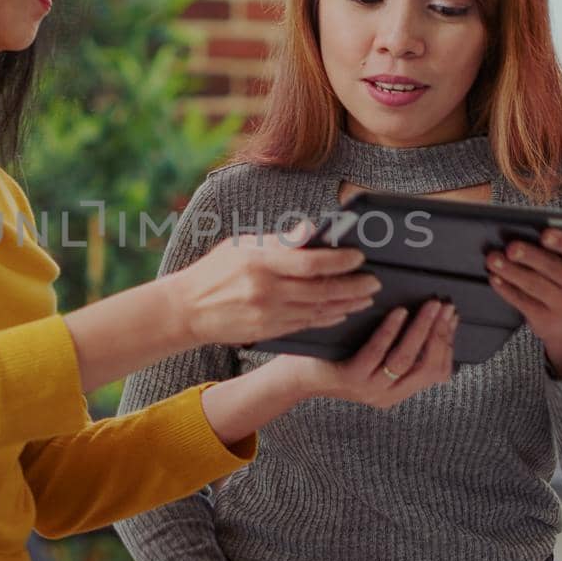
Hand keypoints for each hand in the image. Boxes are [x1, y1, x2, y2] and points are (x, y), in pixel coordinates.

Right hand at [169, 221, 380, 347]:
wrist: (187, 309)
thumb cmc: (216, 269)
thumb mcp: (242, 245)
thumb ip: (280, 241)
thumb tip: (312, 230)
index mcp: (260, 262)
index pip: (309, 263)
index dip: (338, 261)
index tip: (358, 256)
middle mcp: (266, 290)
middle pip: (320, 290)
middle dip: (352, 286)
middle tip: (374, 281)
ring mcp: (268, 314)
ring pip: (317, 310)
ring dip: (346, 304)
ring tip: (367, 297)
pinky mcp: (268, 331)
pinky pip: (306, 324)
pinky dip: (328, 318)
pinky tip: (342, 312)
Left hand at [293, 300, 458, 406]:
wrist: (296, 377)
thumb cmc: (336, 359)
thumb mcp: (373, 360)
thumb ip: (398, 348)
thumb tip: (429, 319)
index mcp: (399, 390)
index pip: (437, 371)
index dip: (449, 343)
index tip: (452, 316)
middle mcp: (388, 394)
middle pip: (428, 366)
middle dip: (441, 333)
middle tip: (445, 306)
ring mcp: (370, 388)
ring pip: (406, 359)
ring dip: (422, 329)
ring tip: (430, 306)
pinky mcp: (351, 378)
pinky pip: (377, 353)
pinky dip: (391, 331)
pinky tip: (399, 312)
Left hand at [486, 191, 561, 376]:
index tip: (545, 234)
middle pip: (553, 269)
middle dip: (530, 257)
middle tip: (510, 247)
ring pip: (534, 286)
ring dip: (511, 271)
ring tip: (493, 259)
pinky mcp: (546, 321)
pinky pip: (523, 303)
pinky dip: (507, 290)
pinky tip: (495, 278)